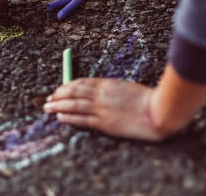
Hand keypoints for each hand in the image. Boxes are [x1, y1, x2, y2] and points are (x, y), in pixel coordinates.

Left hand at [43, 78, 170, 140]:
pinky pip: (82, 119)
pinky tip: (60, 117)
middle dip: (58, 95)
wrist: (158, 111)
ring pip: (73, 105)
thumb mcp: (127, 89)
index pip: (81, 83)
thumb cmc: (148, 100)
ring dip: (58, 106)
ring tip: (47, 108)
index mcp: (107, 84)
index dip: (67, 86)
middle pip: (73, 92)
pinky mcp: (104, 122)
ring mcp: (101, 108)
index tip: (60, 89)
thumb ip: (113, 90)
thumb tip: (100, 92)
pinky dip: (69, 117)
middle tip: (48, 99)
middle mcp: (101, 94)